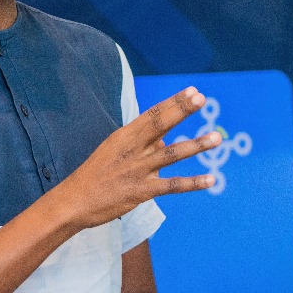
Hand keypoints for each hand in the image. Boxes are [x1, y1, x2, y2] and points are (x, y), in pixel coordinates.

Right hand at [56, 87, 220, 230]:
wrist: (75, 201)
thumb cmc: (95, 174)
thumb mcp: (115, 151)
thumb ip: (142, 144)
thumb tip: (166, 141)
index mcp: (125, 136)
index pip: (152, 114)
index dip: (174, 102)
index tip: (192, 91)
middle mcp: (133, 149)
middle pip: (160, 125)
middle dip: (182, 111)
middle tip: (202, 99)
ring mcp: (138, 170)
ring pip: (172, 154)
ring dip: (196, 145)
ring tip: (217, 138)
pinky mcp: (142, 191)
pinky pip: (172, 185)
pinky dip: (193, 183)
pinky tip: (211, 180)